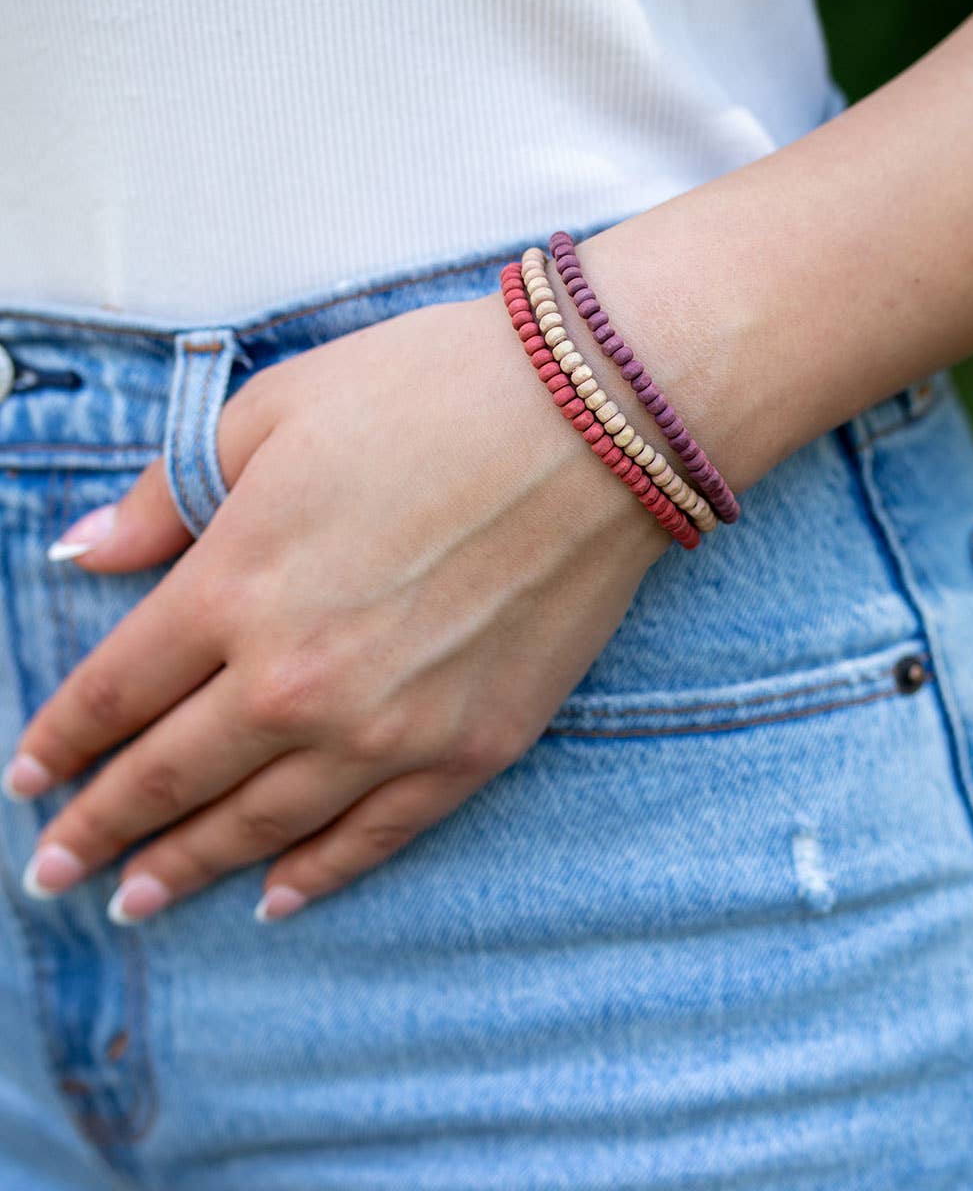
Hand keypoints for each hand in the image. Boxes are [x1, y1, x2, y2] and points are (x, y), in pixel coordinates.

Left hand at [4, 288, 673, 922]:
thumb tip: (84, 549)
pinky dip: (318, 872)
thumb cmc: (432, 395)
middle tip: (55, 871)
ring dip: (188, 866)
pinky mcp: (470, 750)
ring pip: (262, 823)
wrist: (594, 425)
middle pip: (171, 775)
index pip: (116, 690)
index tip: (28, 777)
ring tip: (138, 900)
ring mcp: (389, 729)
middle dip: (101, 826)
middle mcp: (296, 681)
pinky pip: (376, 835)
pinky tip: (276, 897)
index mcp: (234, 587)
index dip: (61, 740)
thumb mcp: (275, 413)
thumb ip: (167, 496)